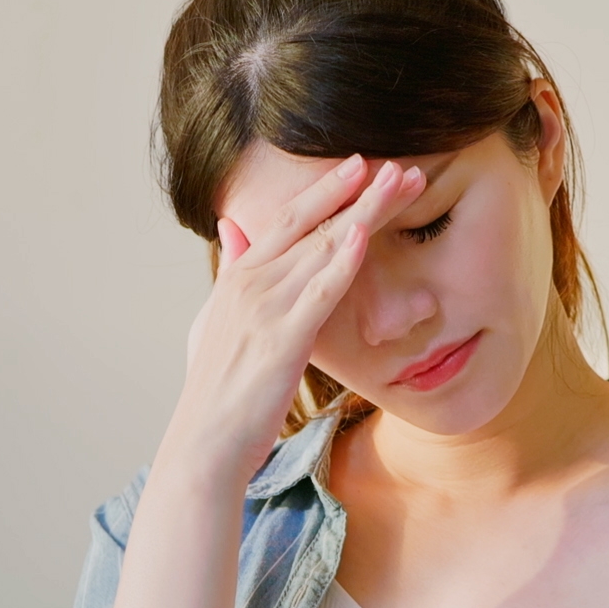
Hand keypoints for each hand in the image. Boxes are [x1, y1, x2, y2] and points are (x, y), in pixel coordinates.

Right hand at [161, 155, 427, 491]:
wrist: (204, 443)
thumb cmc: (217, 393)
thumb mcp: (217, 321)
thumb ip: (232, 274)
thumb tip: (233, 229)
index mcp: (239, 276)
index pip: (289, 218)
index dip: (328, 190)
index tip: (364, 167)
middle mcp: (251, 281)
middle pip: (311, 221)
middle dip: (357, 189)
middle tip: (400, 164)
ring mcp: (266, 307)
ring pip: (322, 246)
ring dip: (366, 211)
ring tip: (403, 184)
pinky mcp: (283, 339)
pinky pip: (319, 291)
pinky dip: (343, 261)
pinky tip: (365, 234)